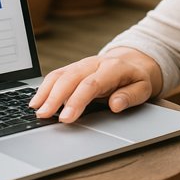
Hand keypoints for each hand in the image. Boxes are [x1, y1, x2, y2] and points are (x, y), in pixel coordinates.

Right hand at [28, 48, 161, 122]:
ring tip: (36, 109)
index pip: (90, 84)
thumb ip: (130, 96)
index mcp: (112, 68)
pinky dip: (44, 87)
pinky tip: (37, 100)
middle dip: (55, 97)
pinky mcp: (74, 68)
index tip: (66, 118)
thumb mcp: (143, 89)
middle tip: (44, 116)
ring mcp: (82, 64)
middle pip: (70, 78)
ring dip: (45, 91)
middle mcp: (94, 63)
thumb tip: (116, 105)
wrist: (133, 61)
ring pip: (59, 74)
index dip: (76, 101)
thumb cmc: (137, 78)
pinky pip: (56, 75)